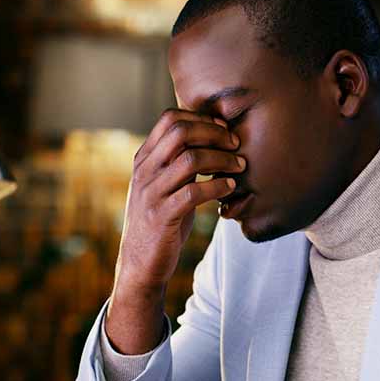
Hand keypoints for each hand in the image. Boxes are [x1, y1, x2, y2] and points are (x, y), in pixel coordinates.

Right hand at [106, 108, 243, 353]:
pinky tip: (230, 189)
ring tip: (239, 166)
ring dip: (222, 159)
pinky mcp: (162, 216)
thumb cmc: (160, 220)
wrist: (140, 262)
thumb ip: (178, 161)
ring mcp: (151, 193)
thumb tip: (213, 136)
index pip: (170, 119)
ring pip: (190, 159)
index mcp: (144, 158)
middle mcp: (145, 171)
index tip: (224, 129)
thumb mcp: (163, 184)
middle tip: (235, 144)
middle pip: (180, 132)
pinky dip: (218, 187)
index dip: (201, 118)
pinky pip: (194, 192)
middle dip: (214, 133)